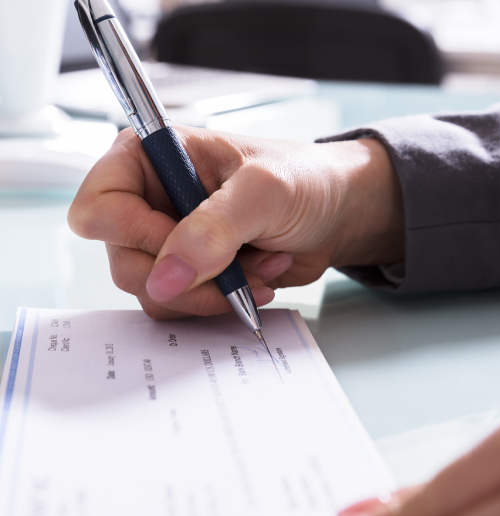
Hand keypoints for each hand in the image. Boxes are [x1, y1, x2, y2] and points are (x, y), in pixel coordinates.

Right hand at [68, 126, 403, 319]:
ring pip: (153, 293)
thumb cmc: (305, 181)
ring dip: (212, 291)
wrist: (335, 214)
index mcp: (151, 158)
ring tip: (256, 266)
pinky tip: (254, 279)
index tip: (185, 242)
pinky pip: (181, 307)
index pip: (97, 207)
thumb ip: (213, 230)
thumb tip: (165, 276)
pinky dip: (221, 302)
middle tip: (234, 265)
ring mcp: (167, 243)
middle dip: (188, 276)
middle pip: (124, 262)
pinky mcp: (189, 274)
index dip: (133, 235)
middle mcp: (149, 202)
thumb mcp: (264, 192)